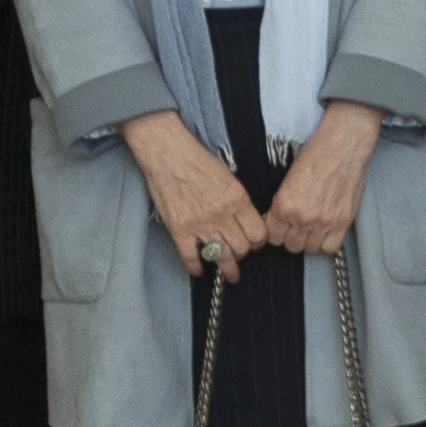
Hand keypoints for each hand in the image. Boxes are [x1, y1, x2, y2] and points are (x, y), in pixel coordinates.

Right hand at [121, 114, 259, 275]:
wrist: (167, 153)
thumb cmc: (196, 159)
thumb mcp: (228, 175)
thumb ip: (238, 200)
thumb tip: (246, 219)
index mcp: (237, 199)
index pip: (257, 233)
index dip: (258, 241)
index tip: (255, 243)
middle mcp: (222, 215)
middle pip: (242, 248)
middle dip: (243, 254)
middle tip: (240, 255)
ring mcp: (200, 224)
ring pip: (222, 257)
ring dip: (227, 268)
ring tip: (229, 273)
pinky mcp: (180, 230)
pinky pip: (191, 257)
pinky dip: (196, 267)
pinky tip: (199, 270)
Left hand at [264, 102, 382, 255]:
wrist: (343, 145)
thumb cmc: (316, 154)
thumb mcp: (288, 179)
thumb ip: (282, 204)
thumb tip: (279, 220)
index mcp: (284, 205)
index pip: (272, 237)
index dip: (276, 232)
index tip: (281, 227)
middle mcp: (302, 218)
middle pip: (290, 246)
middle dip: (291, 236)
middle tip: (296, 225)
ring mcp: (324, 222)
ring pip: (309, 249)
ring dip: (308, 240)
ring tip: (311, 227)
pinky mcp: (343, 222)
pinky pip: (330, 247)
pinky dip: (326, 242)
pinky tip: (325, 231)